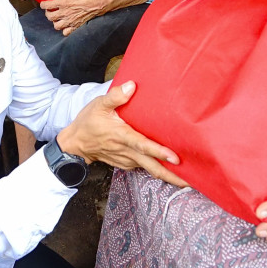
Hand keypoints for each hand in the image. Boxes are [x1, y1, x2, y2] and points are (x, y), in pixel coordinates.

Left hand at [40, 0, 108, 34]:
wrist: (100, 1)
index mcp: (63, 2)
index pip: (46, 6)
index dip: (42, 5)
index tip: (43, 3)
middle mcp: (65, 13)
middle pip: (49, 17)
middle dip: (47, 14)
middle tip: (50, 10)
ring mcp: (71, 20)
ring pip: (56, 26)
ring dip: (55, 22)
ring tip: (57, 18)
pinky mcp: (76, 25)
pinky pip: (66, 32)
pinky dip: (64, 29)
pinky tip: (66, 24)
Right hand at [57, 81, 187, 186]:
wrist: (75, 143)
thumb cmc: (88, 122)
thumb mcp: (99, 105)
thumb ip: (116, 96)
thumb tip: (132, 86)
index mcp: (122, 136)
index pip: (143, 145)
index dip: (159, 152)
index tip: (176, 158)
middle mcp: (126, 151)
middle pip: (152, 166)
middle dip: (171, 175)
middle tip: (191, 181)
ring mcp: (127, 160)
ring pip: (150, 169)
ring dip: (167, 175)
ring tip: (188, 179)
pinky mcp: (126, 164)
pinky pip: (144, 168)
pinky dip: (157, 170)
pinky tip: (170, 170)